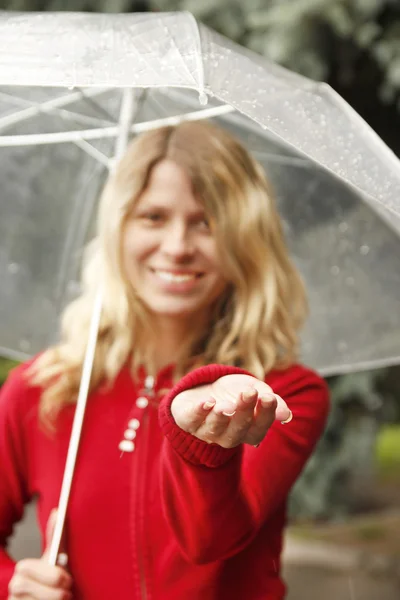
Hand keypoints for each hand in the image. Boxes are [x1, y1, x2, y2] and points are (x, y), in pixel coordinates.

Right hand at [8, 510, 72, 599]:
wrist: (45, 598)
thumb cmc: (51, 578)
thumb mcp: (54, 557)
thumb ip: (55, 536)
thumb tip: (57, 511)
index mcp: (23, 569)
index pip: (40, 572)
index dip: (55, 577)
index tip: (68, 580)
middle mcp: (14, 587)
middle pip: (43, 593)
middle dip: (57, 593)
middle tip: (67, 593)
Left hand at [171, 373, 291, 447]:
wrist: (202, 391)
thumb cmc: (234, 394)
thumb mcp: (255, 391)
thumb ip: (270, 401)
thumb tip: (286, 414)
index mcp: (248, 431)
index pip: (260, 427)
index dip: (266, 414)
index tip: (269, 397)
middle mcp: (228, 435)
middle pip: (238, 429)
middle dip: (244, 411)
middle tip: (250, 393)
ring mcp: (207, 431)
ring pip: (215, 428)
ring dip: (221, 417)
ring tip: (225, 405)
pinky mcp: (188, 421)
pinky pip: (193, 419)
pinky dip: (200, 411)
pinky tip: (207, 402)